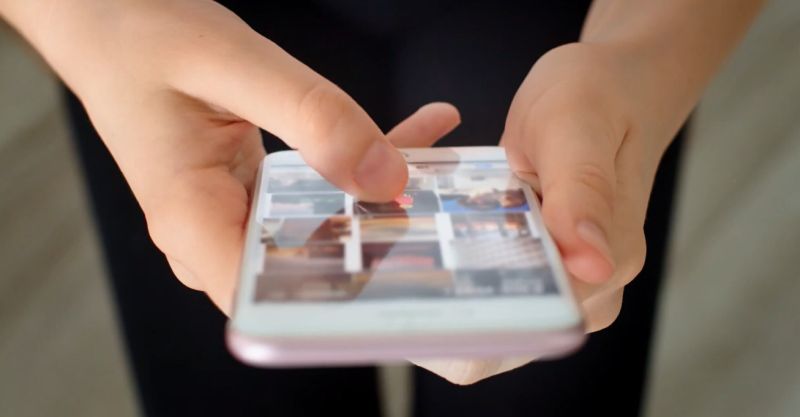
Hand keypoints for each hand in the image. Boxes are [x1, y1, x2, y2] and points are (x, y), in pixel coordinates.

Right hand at [45, 0, 460, 310]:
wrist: (108, 22)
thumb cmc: (143, 38)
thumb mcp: (232, 64)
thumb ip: (310, 117)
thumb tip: (384, 177)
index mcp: (191, 219)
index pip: (275, 304)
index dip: (346, 299)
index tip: (412, 269)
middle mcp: (210, 234)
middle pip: (310, 271)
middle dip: (385, 240)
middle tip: (449, 203)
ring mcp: (230, 219)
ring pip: (322, 235)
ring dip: (382, 201)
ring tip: (440, 160)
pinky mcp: (249, 199)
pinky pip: (316, 201)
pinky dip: (361, 170)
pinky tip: (413, 137)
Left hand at [416, 42, 681, 383]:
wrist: (615, 88)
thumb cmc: (600, 98)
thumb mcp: (578, 128)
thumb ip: (582, 191)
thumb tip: (592, 264)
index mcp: (605, 263)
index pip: (529, 325)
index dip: (465, 320)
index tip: (410, 284)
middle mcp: (588, 289)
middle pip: (494, 334)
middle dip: (433, 299)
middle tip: (387, 244)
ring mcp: (561, 284)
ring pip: (477, 313)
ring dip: (432, 276)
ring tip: (400, 225)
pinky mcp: (537, 269)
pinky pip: (479, 285)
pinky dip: (445, 259)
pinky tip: (425, 218)